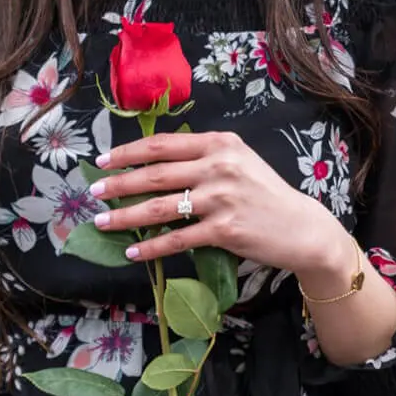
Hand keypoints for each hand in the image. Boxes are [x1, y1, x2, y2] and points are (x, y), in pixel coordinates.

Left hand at [87, 129, 349, 278]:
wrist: (302, 228)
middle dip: (118, 183)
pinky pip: (177, 239)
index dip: (128, 152)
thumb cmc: (266, 195)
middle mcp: (220, 166)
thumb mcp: (239, 162)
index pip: (163, 144)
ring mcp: (222, 198)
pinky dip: (151, 247)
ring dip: (125, 216)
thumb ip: (203, 158)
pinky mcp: (224, 230)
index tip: (104, 161)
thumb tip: (154, 166)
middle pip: (155, 174)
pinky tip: (132, 252)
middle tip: (93, 191)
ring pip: (160, 207)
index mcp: (220, 143)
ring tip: (102, 222)